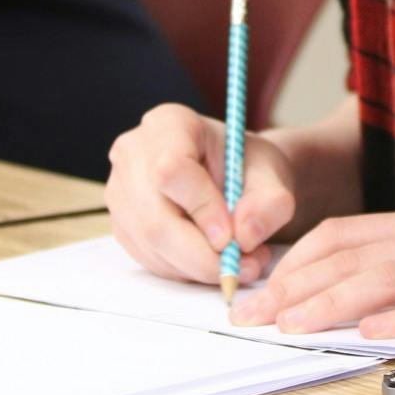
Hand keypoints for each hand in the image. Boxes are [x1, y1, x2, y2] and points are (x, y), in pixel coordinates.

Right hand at [105, 103, 296, 286]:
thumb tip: (244, 236)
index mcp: (168, 124)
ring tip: (240, 262)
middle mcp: (133, 154)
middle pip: (154, 218)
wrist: (236, 177)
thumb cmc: (249, 167)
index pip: (171, 170)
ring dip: (198, 267)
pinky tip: (213, 260)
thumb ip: (270, 203)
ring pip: (151, 245)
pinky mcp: (122, 223)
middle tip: (242, 266)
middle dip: (202, 254)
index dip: (202, 209)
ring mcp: (120, 190)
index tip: (233, 237)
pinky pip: (148, 259)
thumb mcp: (273, 176)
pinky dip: (185, 270)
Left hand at [230, 176, 394, 338]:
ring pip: (386, 280)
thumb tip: (386, 286)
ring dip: (330, 304)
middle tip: (249, 316)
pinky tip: (373, 334)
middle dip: (293, 287)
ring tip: (288, 325)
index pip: (347, 235)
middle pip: (352, 257)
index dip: (296, 261)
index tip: (260, 287)